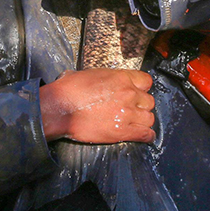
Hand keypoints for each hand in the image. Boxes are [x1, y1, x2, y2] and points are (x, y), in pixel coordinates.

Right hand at [39, 68, 155, 143]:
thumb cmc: (68, 90)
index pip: (146, 81)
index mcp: (121, 78)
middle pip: (149, 101)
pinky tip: (142, 136)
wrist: (60, 108)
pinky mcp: (123, 131)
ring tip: (135, 124)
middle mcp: (129, 94)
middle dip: (141, 106)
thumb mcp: (88, 74)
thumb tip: (98, 80)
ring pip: (150, 118)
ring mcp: (127, 113)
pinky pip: (146, 135)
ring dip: (143, 121)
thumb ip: (103, 77)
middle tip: (132, 110)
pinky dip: (146, 136)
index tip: (137, 93)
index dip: (142, 88)